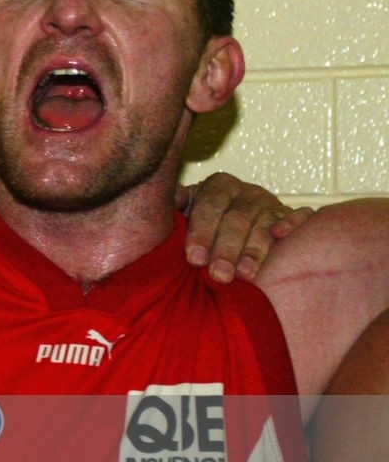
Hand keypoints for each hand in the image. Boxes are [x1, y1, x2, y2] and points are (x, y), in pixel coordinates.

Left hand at [177, 172, 313, 282]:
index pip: (209, 206)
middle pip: (237, 219)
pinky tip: (281, 236)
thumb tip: (162, 205)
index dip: (201, 232)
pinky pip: (298, 215)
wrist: (234, 220)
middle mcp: (246, 191)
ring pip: (263, 224)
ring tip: (244, 275)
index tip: (193, 259)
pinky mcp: (291, 214)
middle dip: (226, 249)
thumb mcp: (188, 212)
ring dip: (254, 251)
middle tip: (218, 275)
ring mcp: (270, 202)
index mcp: (218, 186)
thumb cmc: (205, 222)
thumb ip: (175, 209)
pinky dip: (292, 222)